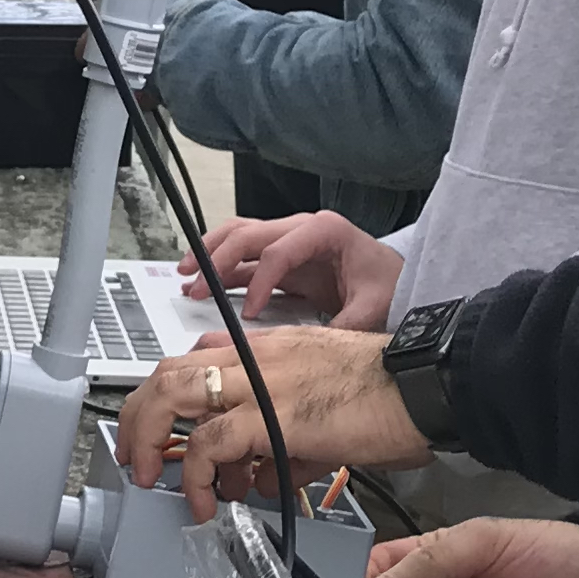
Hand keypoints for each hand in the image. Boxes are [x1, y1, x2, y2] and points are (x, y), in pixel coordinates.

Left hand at [112, 326, 430, 518]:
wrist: (427, 385)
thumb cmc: (391, 394)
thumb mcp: (324, 406)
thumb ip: (285, 441)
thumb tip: (263, 479)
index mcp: (267, 351)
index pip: (196, 361)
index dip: (167, 397)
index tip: (162, 430)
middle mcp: (255, 358)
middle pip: (168, 374)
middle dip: (138, 417)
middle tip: (137, 455)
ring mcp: (261, 383)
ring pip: (172, 397)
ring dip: (150, 441)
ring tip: (154, 478)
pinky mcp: (274, 416)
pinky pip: (212, 444)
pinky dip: (199, 476)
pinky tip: (207, 501)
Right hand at [186, 211, 402, 329]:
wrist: (394, 278)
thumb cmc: (387, 284)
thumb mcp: (373, 305)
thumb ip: (347, 324)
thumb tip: (319, 350)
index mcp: (324, 231)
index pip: (279, 253)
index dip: (261, 283)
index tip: (251, 314)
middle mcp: (301, 227)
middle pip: (248, 234)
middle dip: (217, 259)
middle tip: (196, 286)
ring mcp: (288, 238)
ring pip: (238, 235)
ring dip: (209, 253)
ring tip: (184, 275)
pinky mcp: (281, 256)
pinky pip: (244, 256)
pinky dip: (219, 267)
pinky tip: (199, 283)